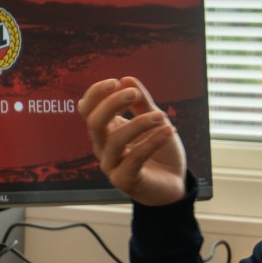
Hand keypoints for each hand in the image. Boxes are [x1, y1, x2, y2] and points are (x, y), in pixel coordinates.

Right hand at [78, 76, 186, 205]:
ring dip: (139, 123)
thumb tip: (127, 79)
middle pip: (94, 123)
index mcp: (106, 131)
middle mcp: (103, 148)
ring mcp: (111, 166)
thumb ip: (143, 103)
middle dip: (112, 104)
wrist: (174, 184)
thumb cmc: (161, 152)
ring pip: (115, 140)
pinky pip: (135, 158)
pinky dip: (152, 142)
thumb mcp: (156, 122)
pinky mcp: (125, 181)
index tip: (118, 82)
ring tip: (162, 115)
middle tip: (133, 93)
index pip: (88, 109)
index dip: (96, 93)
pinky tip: (169, 130)